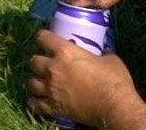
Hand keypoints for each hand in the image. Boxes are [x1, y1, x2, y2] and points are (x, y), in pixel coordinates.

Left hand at [27, 30, 145, 127]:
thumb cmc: (114, 80)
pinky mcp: (53, 107)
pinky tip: (39, 101)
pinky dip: (35, 102)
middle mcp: (53, 69)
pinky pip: (34, 104)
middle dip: (38, 62)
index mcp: (65, 52)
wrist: (115, 107)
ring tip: (42, 83)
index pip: (43, 38)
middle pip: (33, 61)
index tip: (45, 40)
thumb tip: (105, 52)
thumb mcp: (111, 60)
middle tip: (46, 64)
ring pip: (30, 83)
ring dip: (36, 81)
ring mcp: (51, 89)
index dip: (43, 38)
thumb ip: (103, 54)